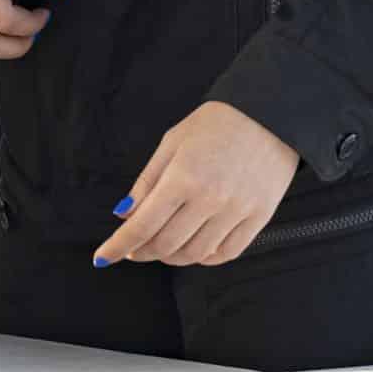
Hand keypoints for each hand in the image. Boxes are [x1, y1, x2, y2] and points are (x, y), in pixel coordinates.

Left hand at [93, 101, 298, 268]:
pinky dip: (204, 258)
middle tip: (134, 248)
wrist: (269, 113)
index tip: (103, 257)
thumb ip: (147, 181)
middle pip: (166, 244)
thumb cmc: (216, 124)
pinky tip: (194, 249)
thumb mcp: (172, 142)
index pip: (142, 225)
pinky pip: (226, 253)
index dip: (119, 245)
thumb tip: (123, 214)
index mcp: (182, 177)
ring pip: (194, 254)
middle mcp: (209, 199)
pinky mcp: (259, 218)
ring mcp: (236, 211)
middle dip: (142, 251)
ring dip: (171, 257)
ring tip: (162, 247)